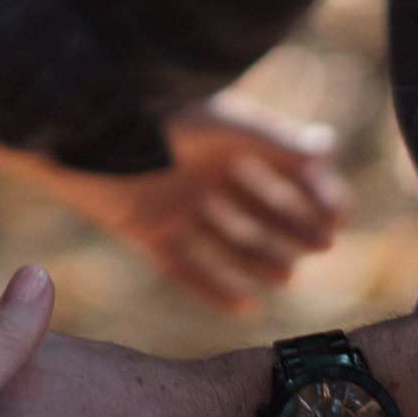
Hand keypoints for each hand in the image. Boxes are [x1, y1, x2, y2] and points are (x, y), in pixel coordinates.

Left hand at [29, 93, 348, 311]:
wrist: (78, 130)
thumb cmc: (152, 112)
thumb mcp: (216, 123)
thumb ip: (270, 138)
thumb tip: (328, 149)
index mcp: (225, 137)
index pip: (284, 167)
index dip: (315, 189)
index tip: (339, 213)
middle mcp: (204, 170)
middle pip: (262, 206)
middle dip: (294, 224)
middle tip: (321, 246)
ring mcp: (177, 203)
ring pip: (229, 239)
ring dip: (260, 257)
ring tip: (285, 275)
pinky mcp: (147, 231)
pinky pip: (187, 266)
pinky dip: (213, 286)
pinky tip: (244, 304)